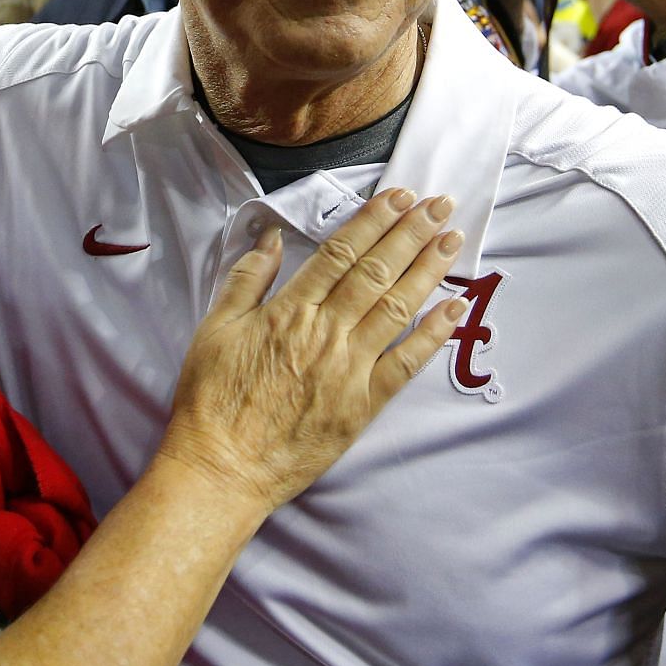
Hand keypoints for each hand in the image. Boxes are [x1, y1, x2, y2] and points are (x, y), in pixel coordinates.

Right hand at [158, 188, 464, 512]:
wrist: (222, 468)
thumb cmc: (211, 400)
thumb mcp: (214, 328)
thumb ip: (246, 279)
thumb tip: (270, 237)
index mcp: (288, 310)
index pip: (341, 252)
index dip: (374, 220)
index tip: (399, 197)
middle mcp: (324, 333)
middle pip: (376, 271)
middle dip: (411, 233)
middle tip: (440, 205)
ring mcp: (348, 370)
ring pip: (396, 308)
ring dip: (428, 270)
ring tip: (452, 239)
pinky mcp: (362, 406)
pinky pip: (405, 365)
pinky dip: (432, 335)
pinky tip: (454, 309)